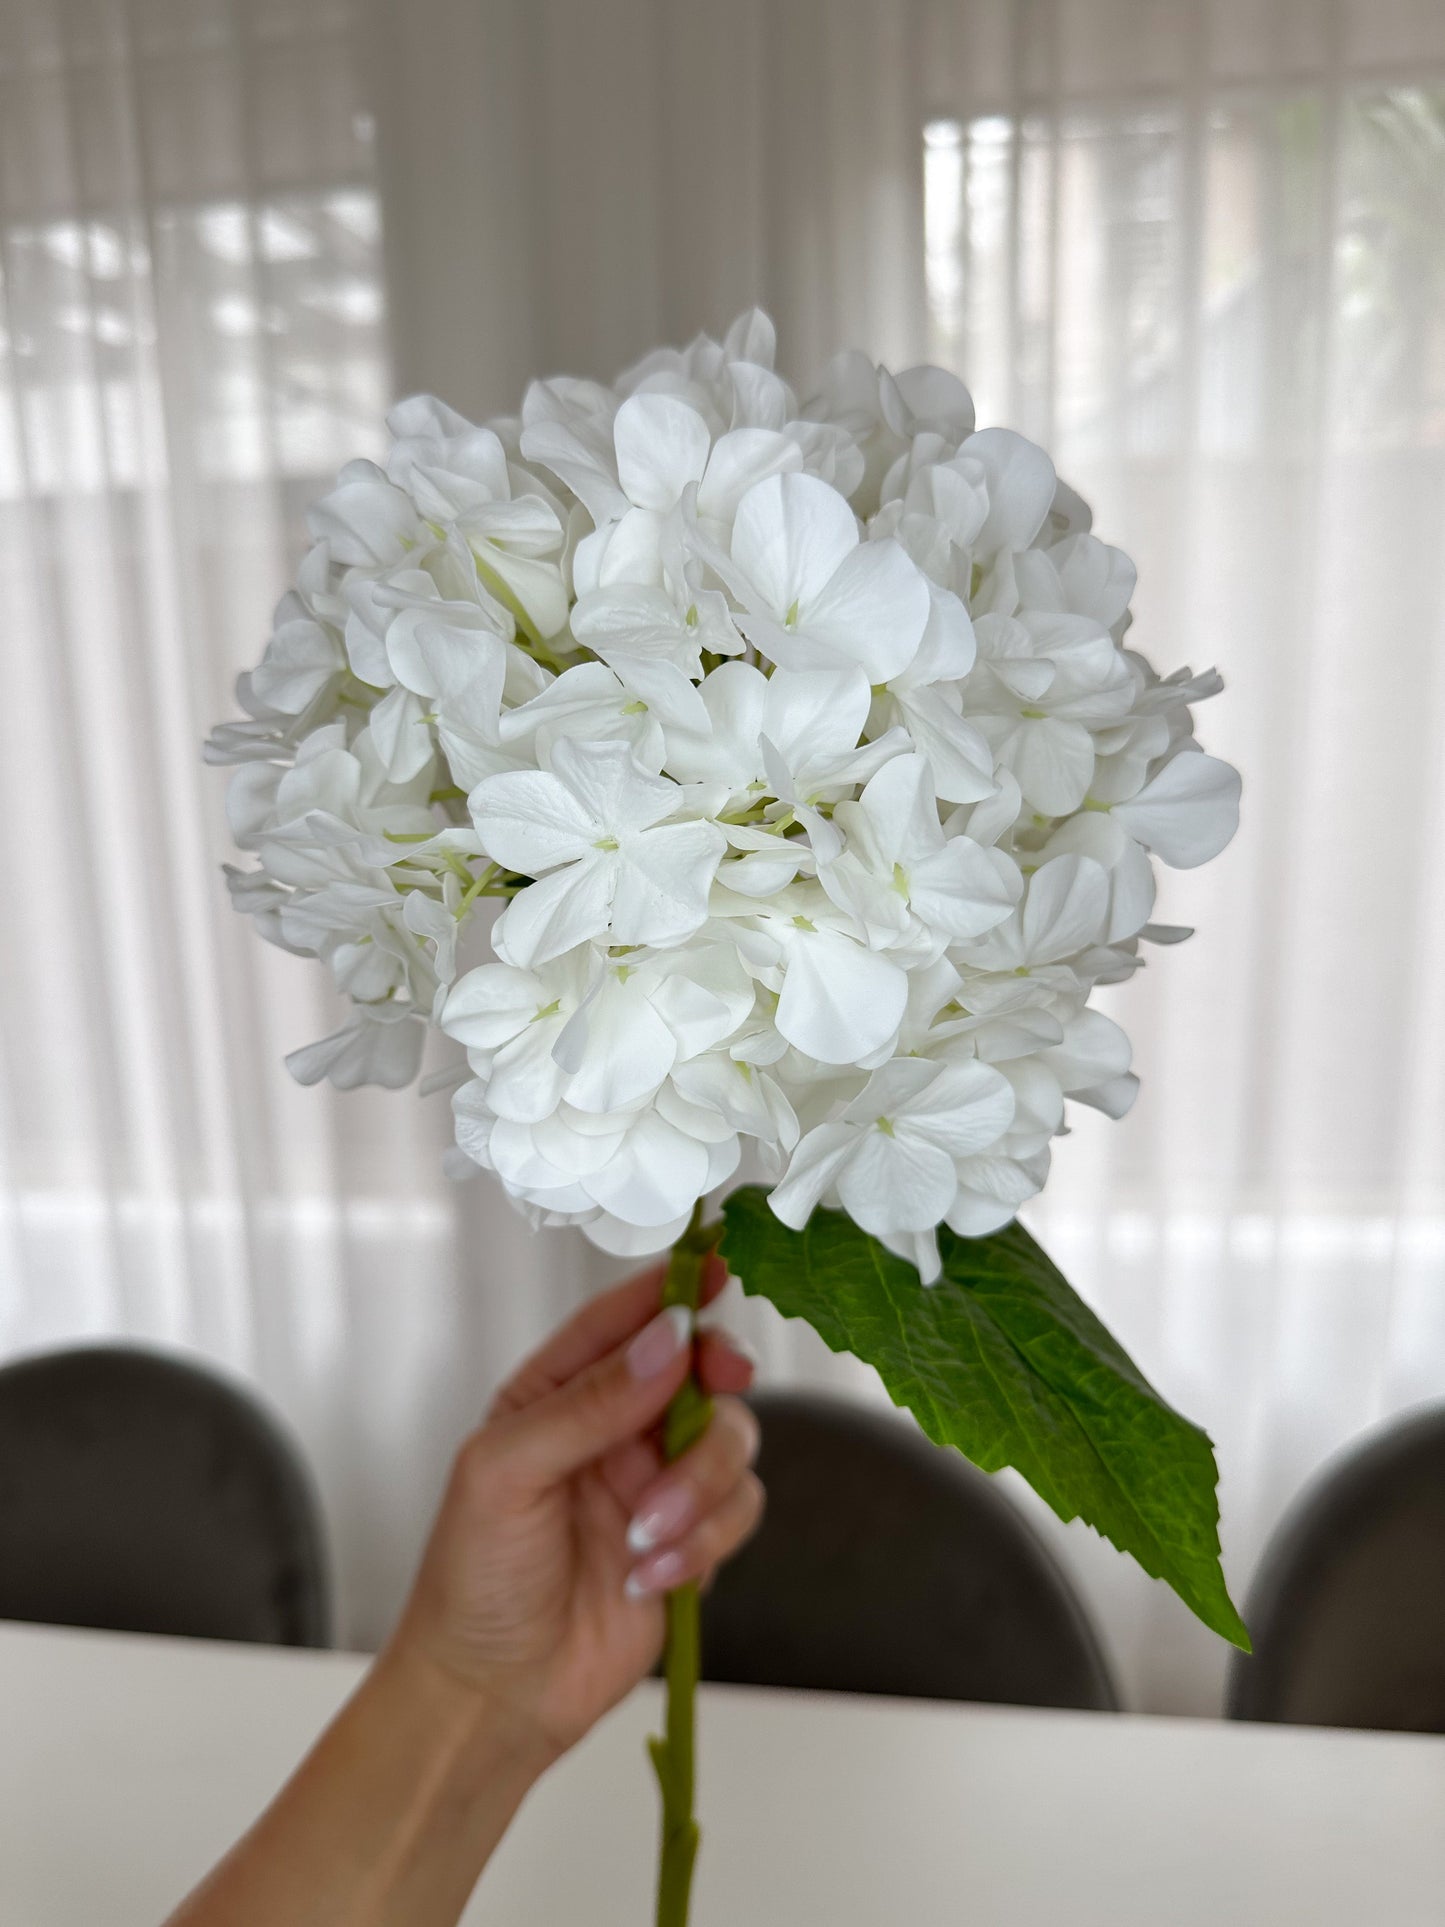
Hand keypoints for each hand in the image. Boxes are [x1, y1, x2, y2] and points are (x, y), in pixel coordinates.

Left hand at [389, 1258, 763, 1764]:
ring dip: (699, 1486)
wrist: (490, 1695)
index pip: (625, 1319)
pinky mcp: (691, 1543)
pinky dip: (705, 1542)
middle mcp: (616, 1427)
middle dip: (716, 1378)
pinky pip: (737, 1512)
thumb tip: (668, 1340)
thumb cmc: (472, 1579)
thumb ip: (589, 1403)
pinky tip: (649, 1576)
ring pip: (731, 1442)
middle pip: (701, 1369)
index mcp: (557, 1391)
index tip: (718, 1268)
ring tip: (643, 1536)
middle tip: (719, 1385)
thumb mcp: (507, 1472)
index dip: (675, 1288)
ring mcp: (657, 1484)